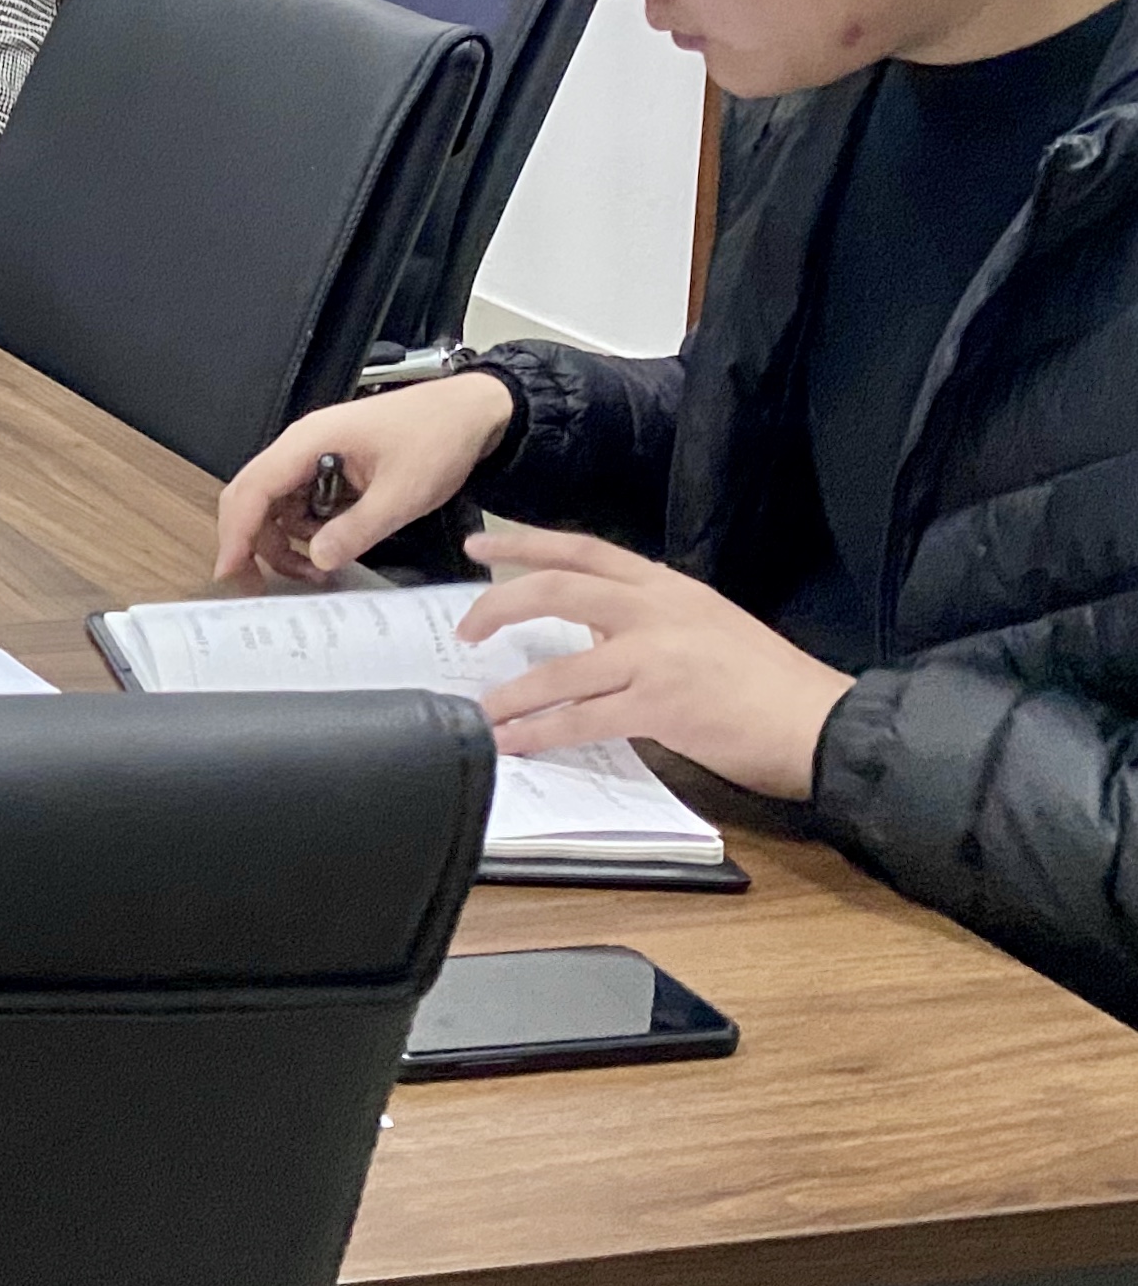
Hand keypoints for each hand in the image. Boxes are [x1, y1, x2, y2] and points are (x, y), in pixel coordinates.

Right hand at [212, 371, 515, 583]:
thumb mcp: (402, 493)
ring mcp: (315, 456)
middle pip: (252, 496)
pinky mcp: (331, 467)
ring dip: (283, 542)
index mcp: (308, 443)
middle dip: (250, 542)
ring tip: (316, 573)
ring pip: (275, 504)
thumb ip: (357, 529)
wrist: (472, 412)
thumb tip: (315, 559)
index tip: (230, 573)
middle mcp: (301, 447)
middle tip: (259, 587)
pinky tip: (330, 551)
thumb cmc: (437, 441)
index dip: (236, 533)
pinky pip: (302, 503)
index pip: (252, 489)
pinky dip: (306, 532)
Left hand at [460, 529, 855, 799]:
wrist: (821, 721)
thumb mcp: (704, 625)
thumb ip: (645, 620)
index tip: (479, 546)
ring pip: (560, 666)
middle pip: (557, 589)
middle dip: (499, 606)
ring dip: (512, 692)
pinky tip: (514, 741)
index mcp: (668, 586)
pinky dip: (540, 732)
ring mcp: (656, 657)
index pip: (584, 551)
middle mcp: (657, 610)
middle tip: (464, 628)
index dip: (526, 544)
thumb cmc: (766, 681)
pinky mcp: (660, 706)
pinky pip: (582, 718)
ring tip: (481, 708)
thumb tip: (591, 628)